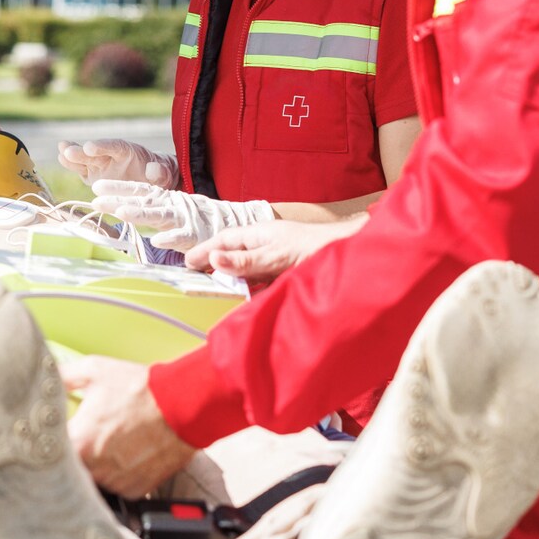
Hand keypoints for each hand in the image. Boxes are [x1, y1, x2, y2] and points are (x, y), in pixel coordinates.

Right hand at [57, 139, 180, 188]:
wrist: (152, 181)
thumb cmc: (160, 175)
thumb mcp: (165, 175)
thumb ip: (160, 172)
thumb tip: (152, 169)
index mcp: (129, 152)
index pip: (114, 146)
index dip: (101, 146)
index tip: (89, 146)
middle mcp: (111, 156)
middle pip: (95, 152)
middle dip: (82, 151)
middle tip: (67, 149)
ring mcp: (101, 166)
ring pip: (85, 159)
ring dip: (73, 155)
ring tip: (61, 150)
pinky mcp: (94, 176)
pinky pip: (82, 170)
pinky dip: (72, 165)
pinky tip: (61, 158)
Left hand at [61, 355, 194, 496]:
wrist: (183, 405)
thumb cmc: (140, 389)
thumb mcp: (96, 371)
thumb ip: (63, 375)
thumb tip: (45, 374)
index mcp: (78, 442)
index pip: (50, 451)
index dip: (52, 443)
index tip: (56, 435)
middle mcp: (95, 468)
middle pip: (71, 470)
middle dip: (74, 456)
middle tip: (86, 437)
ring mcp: (116, 482)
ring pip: (94, 480)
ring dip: (96, 466)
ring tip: (110, 443)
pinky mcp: (135, 490)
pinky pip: (117, 487)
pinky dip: (118, 475)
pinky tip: (126, 454)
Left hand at [90, 180, 271, 250]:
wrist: (236, 222)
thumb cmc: (201, 217)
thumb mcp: (174, 209)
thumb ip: (154, 208)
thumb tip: (124, 208)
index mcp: (166, 198)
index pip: (138, 190)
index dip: (117, 188)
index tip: (96, 187)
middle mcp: (172, 204)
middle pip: (142, 200)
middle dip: (118, 199)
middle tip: (96, 200)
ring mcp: (184, 218)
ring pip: (159, 215)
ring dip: (141, 213)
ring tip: (122, 213)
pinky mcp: (196, 234)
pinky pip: (182, 237)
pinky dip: (171, 238)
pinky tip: (158, 241)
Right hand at [185, 218, 361, 282]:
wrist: (352, 254)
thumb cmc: (316, 247)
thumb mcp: (276, 255)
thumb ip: (246, 260)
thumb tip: (213, 259)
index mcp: (259, 234)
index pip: (224, 241)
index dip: (204, 251)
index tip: (186, 264)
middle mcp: (266, 247)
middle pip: (234, 257)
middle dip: (215, 268)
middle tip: (195, 284)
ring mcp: (277, 262)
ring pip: (248, 273)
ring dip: (234, 283)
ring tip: (216, 297)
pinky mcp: (287, 276)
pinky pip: (264, 285)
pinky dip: (253, 293)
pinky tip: (246, 303)